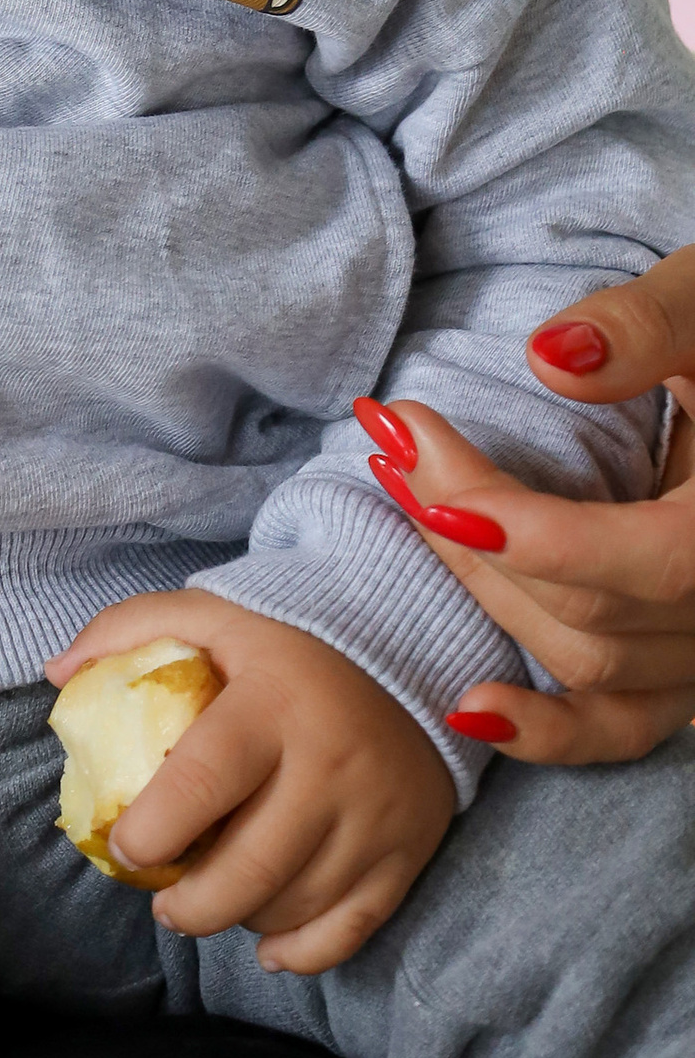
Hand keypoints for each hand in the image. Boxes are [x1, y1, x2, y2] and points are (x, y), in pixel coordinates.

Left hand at [48, 587, 452, 972]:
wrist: (414, 652)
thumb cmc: (290, 643)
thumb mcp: (211, 613)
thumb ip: (129, 629)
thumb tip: (56, 675)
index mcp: (273, 702)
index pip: (204, 780)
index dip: (154, 828)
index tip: (125, 848)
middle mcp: (330, 765)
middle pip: (253, 866)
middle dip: (193, 905)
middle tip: (163, 905)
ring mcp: (376, 816)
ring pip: (297, 904)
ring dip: (240, 920)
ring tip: (209, 905)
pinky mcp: (409, 851)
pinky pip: (354, 929)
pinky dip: (304, 953)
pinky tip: (267, 945)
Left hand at [366, 255, 694, 760]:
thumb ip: (648, 327)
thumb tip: (549, 358)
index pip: (646, 561)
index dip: (529, 530)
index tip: (421, 460)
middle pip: (591, 611)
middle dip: (473, 530)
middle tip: (392, 442)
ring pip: (588, 664)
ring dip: (482, 591)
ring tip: (404, 496)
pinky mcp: (686, 670)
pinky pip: (624, 728)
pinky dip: (550, 730)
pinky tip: (470, 706)